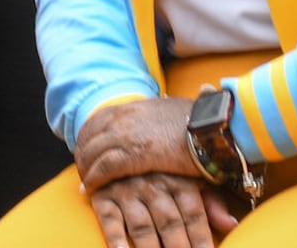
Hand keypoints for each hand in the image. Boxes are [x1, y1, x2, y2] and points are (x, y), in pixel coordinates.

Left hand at [71, 96, 201, 191]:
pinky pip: (103, 168)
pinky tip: (91, 188)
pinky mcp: (133, 155)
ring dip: (85, 168)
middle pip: (89, 136)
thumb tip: (158, 107)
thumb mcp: (170, 110)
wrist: (213, 127)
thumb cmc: (199, 120)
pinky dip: (94, 178)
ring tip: (85, 182)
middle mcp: (123, 118)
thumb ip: (155, 114)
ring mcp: (126, 135)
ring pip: (91, 152)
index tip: (87, 149)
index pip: (98, 120)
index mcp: (132, 107)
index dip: (89, 136)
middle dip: (83, 154)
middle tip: (83, 169)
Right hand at [87, 169, 237, 247]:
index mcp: (178, 180)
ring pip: (142, 226)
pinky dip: (115, 238)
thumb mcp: (191, 178)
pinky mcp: (103, 195)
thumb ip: (212, 202)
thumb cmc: (163, 168)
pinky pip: (109, 220)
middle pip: (169, 224)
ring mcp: (127, 190)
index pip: (194, 216)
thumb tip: (232, 226)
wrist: (119, 140)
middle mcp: (154, 185)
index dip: (202, 241)